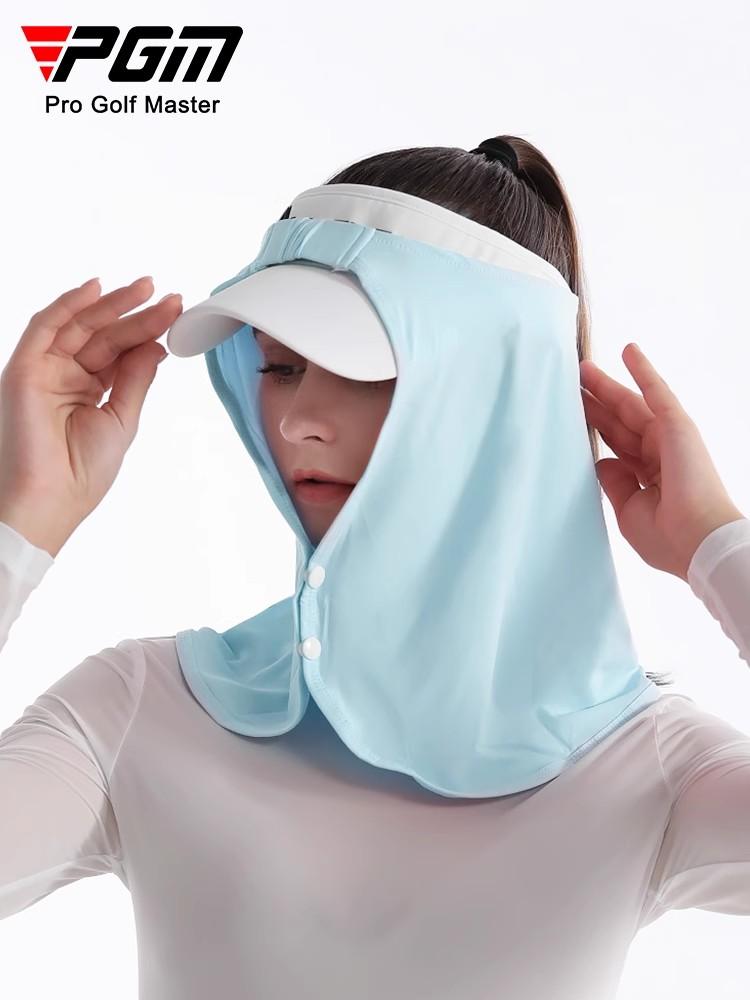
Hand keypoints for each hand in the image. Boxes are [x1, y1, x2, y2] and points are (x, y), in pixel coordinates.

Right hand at [0, 276, 181, 556]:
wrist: (52, 498)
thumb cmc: (82, 472)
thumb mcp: (122, 419)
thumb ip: (135, 379)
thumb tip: (155, 345)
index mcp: (90, 390)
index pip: (122, 351)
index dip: (149, 331)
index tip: (177, 314)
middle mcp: (66, 376)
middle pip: (106, 335)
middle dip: (139, 315)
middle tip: (170, 299)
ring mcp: (45, 370)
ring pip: (81, 325)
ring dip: (112, 304)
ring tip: (146, 289)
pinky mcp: (25, 368)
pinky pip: (45, 327)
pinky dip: (70, 305)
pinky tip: (97, 289)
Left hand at [579, 342, 745, 582]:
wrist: (695, 541)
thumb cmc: (665, 537)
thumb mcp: (627, 509)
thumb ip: (614, 483)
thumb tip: (601, 461)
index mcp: (647, 477)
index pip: (615, 445)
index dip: (593, 427)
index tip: (570, 412)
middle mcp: (658, 454)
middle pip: (618, 421)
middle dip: (595, 402)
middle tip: (570, 383)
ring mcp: (668, 438)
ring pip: (631, 404)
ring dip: (607, 385)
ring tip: (582, 368)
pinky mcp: (677, 426)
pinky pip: (657, 392)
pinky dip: (643, 371)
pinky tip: (628, 350)